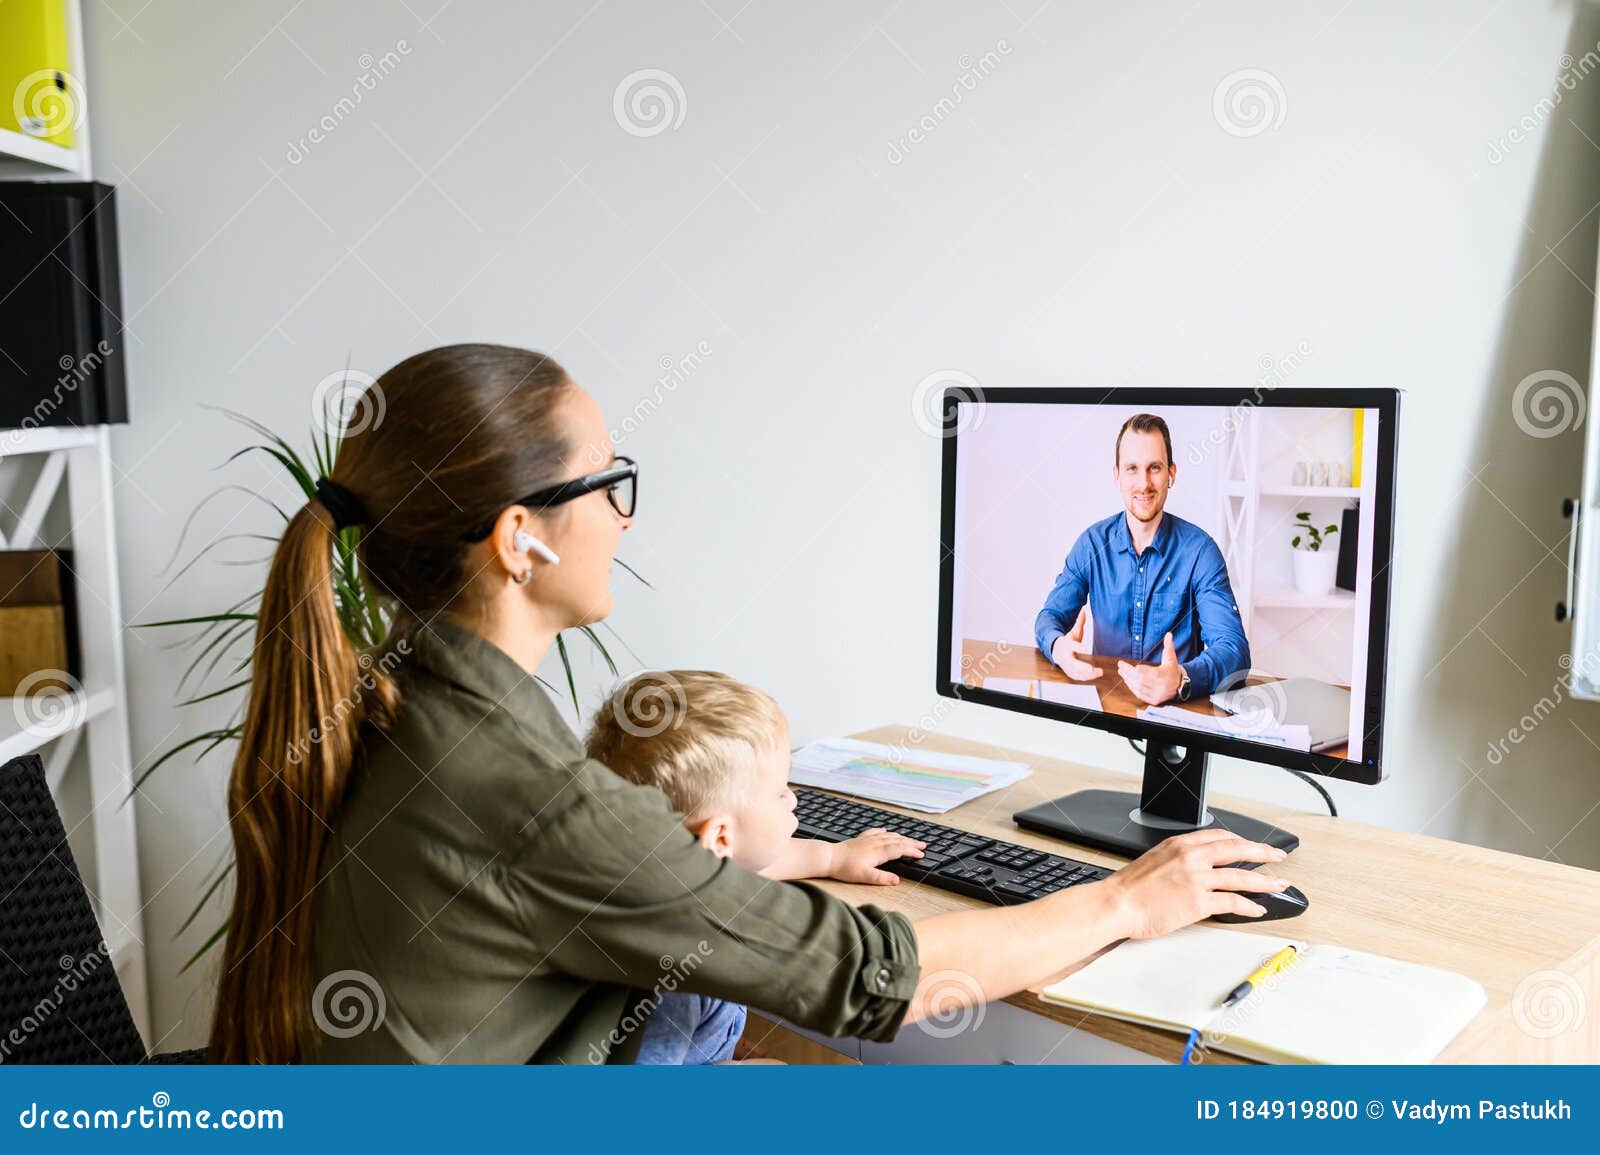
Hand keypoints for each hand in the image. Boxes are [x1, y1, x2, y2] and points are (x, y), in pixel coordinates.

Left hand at [828, 828, 924, 884]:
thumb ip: (882, 878)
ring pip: (889, 835)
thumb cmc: (846, 868)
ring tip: (909, 839)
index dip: (912, 851)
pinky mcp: (860, 839)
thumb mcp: (865, 877)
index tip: (921, 854)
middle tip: (923, 845)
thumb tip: (897, 880)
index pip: (900, 850)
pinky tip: (886, 830)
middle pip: (898, 840)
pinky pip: (876, 832)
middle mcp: (875, 843)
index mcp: (879, 852)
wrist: (829, 858)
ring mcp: (868, 839)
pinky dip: (884, 831)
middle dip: (911, 843)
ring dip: (901, 837)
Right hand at [1050, 607, 1102, 680]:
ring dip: (1087, 674)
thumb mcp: (1073, 632)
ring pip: (1075, 672)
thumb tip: (1084, 610)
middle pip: (1072, 663)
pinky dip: (1086, 677)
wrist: (1055, 650)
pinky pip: (1077, 677)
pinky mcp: (1068, 671)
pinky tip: (1095, 675)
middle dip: (1082, 667)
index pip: (1072, 645)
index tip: (1086, 648)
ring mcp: (1066, 665)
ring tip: (1099, 671)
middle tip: (1092, 668)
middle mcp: (1065, 656)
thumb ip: (1080, 623)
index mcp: (1066, 645)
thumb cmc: (1067, 641)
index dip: (1078, 647)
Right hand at [1100, 828, 1290, 938]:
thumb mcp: (1154, 859)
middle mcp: (1191, 857)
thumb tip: (1196, 867)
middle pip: (1237, 849)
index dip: (1240, 841)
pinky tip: (1257, 908)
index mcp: (1179, 844)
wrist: (1117, 904)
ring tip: (1279, 885)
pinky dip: (1249, 906)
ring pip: (1241, 877)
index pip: (1219, 836)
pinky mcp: (1198, 902)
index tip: (1250, 846)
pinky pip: (1232, 902)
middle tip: (1277, 857)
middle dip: (1262, 853)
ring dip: (1265, 881)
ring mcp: (1196, 879)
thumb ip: (1178, 859)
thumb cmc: (1130, 887)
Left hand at [1117, 632, 1183, 704]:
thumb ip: (1168, 646)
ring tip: (1121, 672)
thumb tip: (1168, 634)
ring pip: (1138, 688)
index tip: (1128, 665)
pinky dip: (1132, 687)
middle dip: (1128, 673)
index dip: (1137, 670)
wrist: (1179, 685)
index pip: (1148, 673)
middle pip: (1140, 680)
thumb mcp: (1171, 657)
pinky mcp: (1154, 700)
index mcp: (1164, 675)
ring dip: (1128, 679)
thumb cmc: (1172, 669)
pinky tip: (1127, 680)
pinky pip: (1140, 695)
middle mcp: (1161, 686)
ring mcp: (1157, 695)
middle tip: (1120, 666)